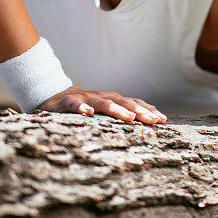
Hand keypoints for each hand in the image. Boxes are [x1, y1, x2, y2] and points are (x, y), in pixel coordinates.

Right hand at [36, 87, 166, 123]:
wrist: (54, 97)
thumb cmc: (85, 106)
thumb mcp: (106, 110)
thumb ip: (124, 113)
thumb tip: (150, 120)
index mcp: (113, 99)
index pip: (134, 103)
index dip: (148, 110)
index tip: (162, 120)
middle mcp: (103, 97)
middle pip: (124, 102)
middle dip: (140, 111)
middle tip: (153, 120)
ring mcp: (86, 99)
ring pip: (104, 103)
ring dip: (117, 109)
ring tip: (129, 117)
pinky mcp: (69, 102)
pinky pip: (75, 105)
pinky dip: (82, 107)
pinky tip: (87, 113)